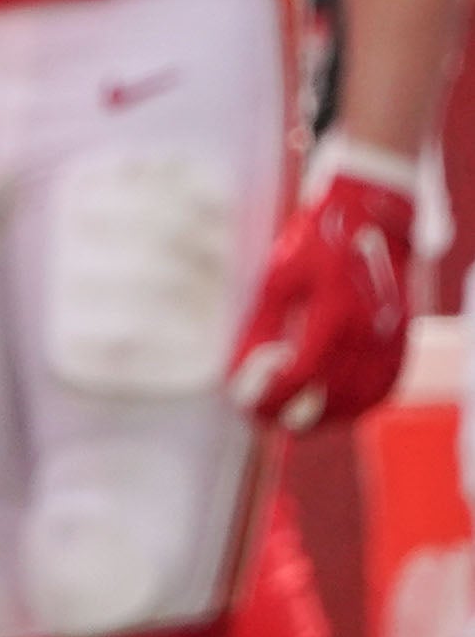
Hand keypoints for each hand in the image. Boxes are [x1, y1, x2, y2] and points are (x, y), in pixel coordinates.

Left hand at [230, 169, 418, 430]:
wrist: (371, 219)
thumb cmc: (315, 244)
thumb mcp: (276, 279)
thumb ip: (259, 328)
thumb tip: (237, 372)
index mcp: (334, 312)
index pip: (302, 374)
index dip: (271, 397)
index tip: (246, 403)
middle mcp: (368, 332)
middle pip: (331, 400)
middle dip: (291, 415)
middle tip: (262, 414)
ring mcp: (390, 340)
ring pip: (358, 402)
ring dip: (323, 417)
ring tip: (291, 411)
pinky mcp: (401, 343)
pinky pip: (381, 390)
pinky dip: (353, 405)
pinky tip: (328, 403)